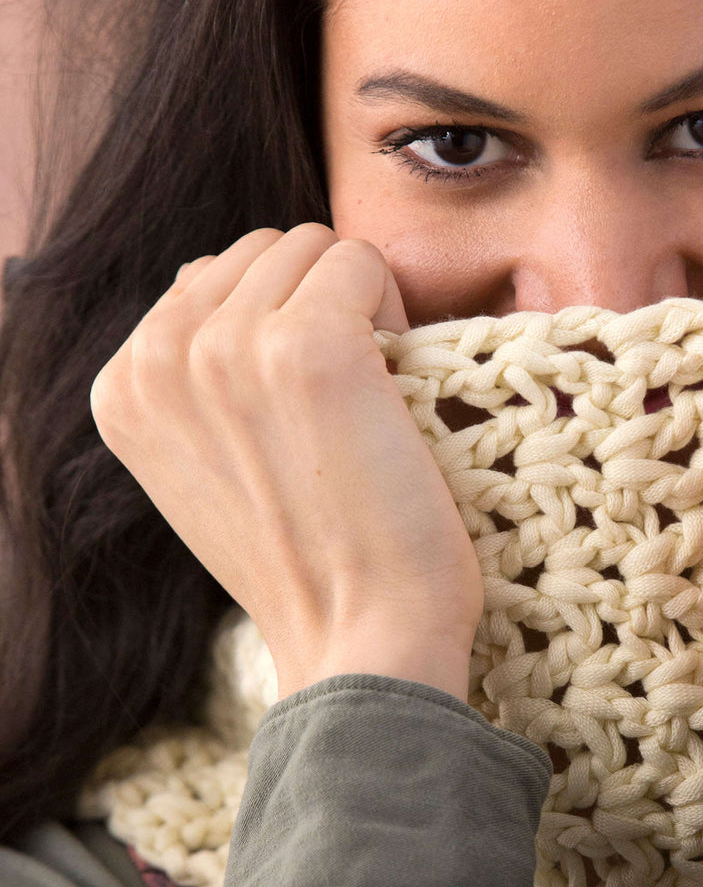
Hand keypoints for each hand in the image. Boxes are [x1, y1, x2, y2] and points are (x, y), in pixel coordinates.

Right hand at [90, 224, 483, 700]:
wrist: (364, 639)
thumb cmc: (313, 565)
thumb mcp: (211, 472)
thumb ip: (196, 381)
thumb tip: (213, 282)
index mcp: (123, 388)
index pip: (207, 280)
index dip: (278, 329)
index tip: (306, 414)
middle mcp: (158, 356)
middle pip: (260, 251)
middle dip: (318, 304)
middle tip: (350, 405)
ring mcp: (227, 346)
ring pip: (311, 246)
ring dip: (358, 305)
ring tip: (371, 402)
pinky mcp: (308, 346)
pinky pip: (363, 261)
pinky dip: (396, 311)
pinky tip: (396, 394)